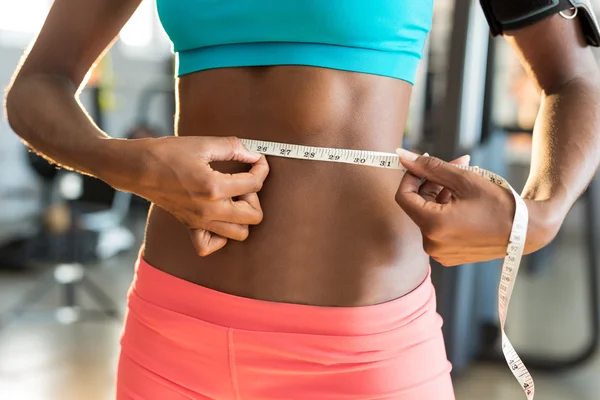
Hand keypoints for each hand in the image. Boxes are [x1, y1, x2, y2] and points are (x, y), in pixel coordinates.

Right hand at [116, 136, 268, 256]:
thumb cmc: (167, 153)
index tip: (258, 160)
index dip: (262, 169)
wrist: (136, 168)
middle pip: (254, 216)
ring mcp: (199, 222)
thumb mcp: (203, 143)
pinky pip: (210, 245)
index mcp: (214, 187)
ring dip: (242, 216)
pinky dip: (220, 236)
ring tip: (231, 198)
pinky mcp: (189, 226)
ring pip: (239, 234)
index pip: (254, 184)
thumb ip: (234, 148)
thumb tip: (255, 154)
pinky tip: (218, 216)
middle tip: (242, 181)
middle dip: (255, 197)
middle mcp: (209, 210)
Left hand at [395, 150, 517, 265]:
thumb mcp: (463, 179)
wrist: (527, 231)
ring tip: (466, 181)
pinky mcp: (449, 256)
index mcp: (433, 226)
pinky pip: (438, 228)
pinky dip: (446, 211)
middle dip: (433, 182)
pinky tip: (465, 201)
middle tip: (457, 164)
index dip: (411, 176)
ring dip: (441, 195)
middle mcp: (432, 244)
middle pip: (418, 205)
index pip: (403, 196)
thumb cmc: (498, 204)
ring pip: (428, 215)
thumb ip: (430, 167)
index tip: (423, 163)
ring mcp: (440, 253)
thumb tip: (403, 156)